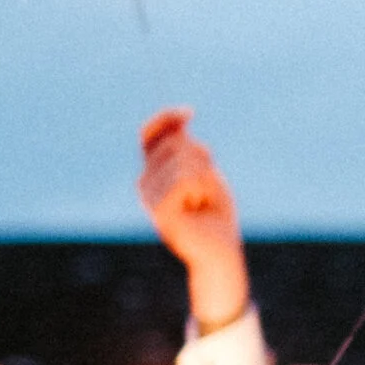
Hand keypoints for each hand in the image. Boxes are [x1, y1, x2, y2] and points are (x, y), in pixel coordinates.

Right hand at [137, 108, 249, 329]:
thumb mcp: (206, 172)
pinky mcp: (159, 210)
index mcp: (154, 171)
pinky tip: (198, 208)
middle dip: (203, 162)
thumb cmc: (215, 212)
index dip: (167, 118)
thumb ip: (191, 147)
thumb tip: (182, 119)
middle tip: (205, 191)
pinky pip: (187, 180)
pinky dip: (203, 190)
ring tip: (201, 203)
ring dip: (206, 180)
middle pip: (177, 144)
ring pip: (185, 161)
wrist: (219, 252)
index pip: (151, 134)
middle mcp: (145, 181)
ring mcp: (149, 196)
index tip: (190, 113)